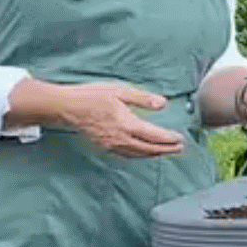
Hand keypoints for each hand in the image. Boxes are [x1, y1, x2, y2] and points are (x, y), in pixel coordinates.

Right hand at [54, 80, 184, 158]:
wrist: (67, 108)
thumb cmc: (92, 97)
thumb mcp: (120, 91)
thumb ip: (143, 99)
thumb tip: (163, 104)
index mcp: (127, 125)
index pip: (154, 136)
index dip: (169, 139)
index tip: (180, 139)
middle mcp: (121, 139)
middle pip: (149, 149)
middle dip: (166, 149)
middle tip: (179, 148)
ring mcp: (112, 145)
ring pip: (139, 154)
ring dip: (154, 154)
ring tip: (166, 151)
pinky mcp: (105, 147)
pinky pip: (127, 155)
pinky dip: (140, 156)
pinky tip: (143, 153)